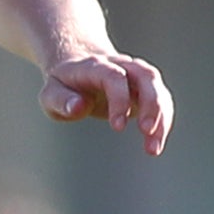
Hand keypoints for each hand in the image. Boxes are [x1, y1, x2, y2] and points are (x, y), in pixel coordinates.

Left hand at [41, 52, 173, 155]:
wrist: (78, 69)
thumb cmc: (62, 86)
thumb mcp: (50, 94)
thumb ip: (61, 101)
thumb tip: (78, 107)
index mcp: (95, 66)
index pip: (114, 76)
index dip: (120, 99)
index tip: (118, 127)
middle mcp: (120, 65)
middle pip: (145, 75)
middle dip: (151, 103)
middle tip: (147, 132)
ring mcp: (135, 74)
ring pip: (157, 87)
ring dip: (162, 116)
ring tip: (153, 148)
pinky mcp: (144, 88)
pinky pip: (161, 100)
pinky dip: (163, 121)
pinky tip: (155, 143)